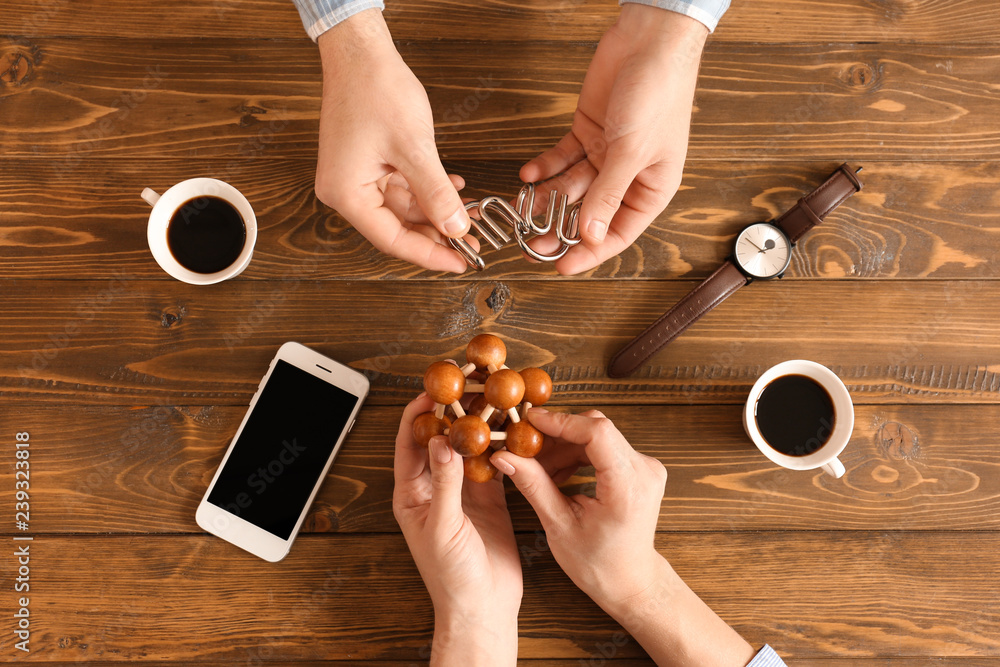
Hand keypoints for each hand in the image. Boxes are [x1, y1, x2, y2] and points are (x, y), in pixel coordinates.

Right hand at [314, 9, 472, 272]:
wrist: (360, 52)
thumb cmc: (375, 90)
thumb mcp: (414, 148)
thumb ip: (436, 194)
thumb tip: (456, 228)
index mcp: (346, 193)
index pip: (392, 239)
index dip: (430, 254)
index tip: (460, 262)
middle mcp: (346, 191)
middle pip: (396, 228)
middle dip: (436, 235)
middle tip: (471, 244)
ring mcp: (356, 178)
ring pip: (403, 209)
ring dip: (436, 212)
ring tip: (469, 216)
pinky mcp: (367, 165)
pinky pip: (401, 189)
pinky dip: (427, 191)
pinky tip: (453, 188)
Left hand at [393, 395, 520, 664]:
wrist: (483, 607)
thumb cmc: (452, 576)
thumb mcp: (444, 527)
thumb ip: (444, 484)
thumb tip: (443, 442)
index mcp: (411, 492)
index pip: (411, 440)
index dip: (422, 410)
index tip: (437, 385)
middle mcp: (435, 485)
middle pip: (442, 435)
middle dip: (455, 408)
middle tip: (471, 379)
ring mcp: (463, 489)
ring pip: (470, 445)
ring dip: (481, 421)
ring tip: (495, 393)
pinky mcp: (489, 497)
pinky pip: (493, 462)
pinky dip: (502, 443)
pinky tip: (513, 424)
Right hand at [491, 409, 754, 665]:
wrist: (630, 580)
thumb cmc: (598, 563)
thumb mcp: (559, 525)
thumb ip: (533, 485)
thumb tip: (503, 456)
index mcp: (628, 486)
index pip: (597, 433)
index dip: (560, 421)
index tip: (528, 421)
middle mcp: (644, 470)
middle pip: (596, 430)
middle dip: (556, 434)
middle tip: (524, 446)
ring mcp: (646, 466)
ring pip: (597, 436)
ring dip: (563, 445)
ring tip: (536, 466)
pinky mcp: (639, 467)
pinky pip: (603, 446)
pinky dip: (576, 453)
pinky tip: (554, 472)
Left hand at [520, 6, 707, 273]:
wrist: (651, 41)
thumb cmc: (659, 93)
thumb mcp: (631, 152)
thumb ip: (608, 196)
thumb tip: (590, 236)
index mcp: (652, 188)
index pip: (618, 233)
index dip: (590, 252)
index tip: (561, 266)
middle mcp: (628, 176)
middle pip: (589, 214)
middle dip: (559, 229)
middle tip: (530, 244)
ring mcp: (606, 154)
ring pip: (570, 188)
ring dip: (546, 199)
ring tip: (521, 210)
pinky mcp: (587, 132)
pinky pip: (561, 158)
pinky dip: (544, 167)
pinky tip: (528, 175)